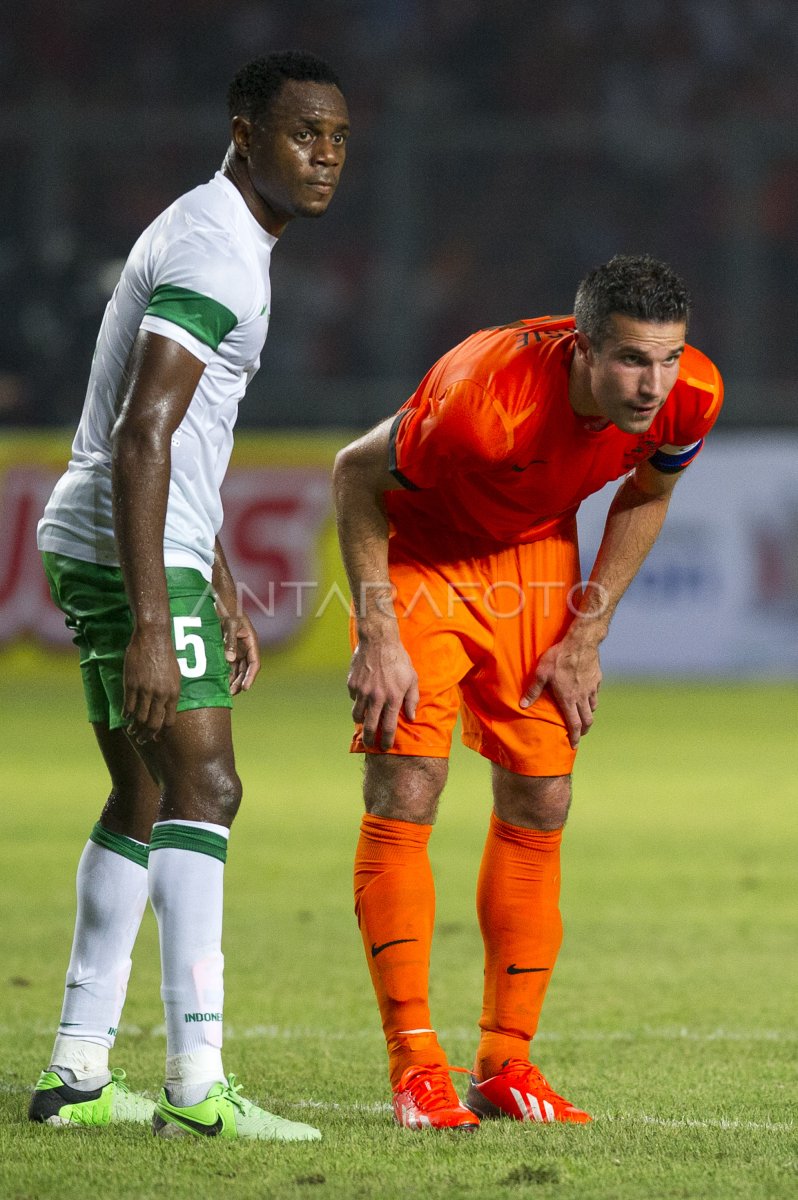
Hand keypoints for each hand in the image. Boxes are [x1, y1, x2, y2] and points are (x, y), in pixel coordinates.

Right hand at [123, 627, 181, 741]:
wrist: (153, 638)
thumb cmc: (166, 656)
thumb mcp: (175, 676)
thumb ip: (170, 694)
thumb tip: (166, 709)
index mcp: (173, 694)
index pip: (169, 721)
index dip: (162, 733)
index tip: (157, 738)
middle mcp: (160, 695)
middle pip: (153, 724)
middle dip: (147, 735)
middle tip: (142, 740)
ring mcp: (145, 690)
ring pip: (139, 718)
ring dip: (134, 727)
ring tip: (132, 731)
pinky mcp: (131, 684)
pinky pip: (128, 705)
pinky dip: (126, 714)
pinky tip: (125, 717)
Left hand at [221, 612, 260, 694]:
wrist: (219, 596)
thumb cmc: (227, 607)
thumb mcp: (229, 623)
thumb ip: (230, 641)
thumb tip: (230, 660)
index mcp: (251, 640)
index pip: (255, 662)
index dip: (250, 676)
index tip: (245, 688)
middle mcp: (245, 645)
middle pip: (246, 668)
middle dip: (240, 681)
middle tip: (231, 693)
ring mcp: (236, 646)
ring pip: (237, 667)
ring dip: (232, 679)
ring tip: (224, 690)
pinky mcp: (227, 646)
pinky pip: (228, 662)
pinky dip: (225, 671)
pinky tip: (218, 680)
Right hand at [348, 631, 418, 749]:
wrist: (379, 641)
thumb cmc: (399, 660)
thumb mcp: (412, 679)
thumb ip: (412, 700)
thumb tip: (412, 717)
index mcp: (392, 698)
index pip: (388, 727)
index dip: (386, 740)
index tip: (385, 747)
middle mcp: (376, 698)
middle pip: (369, 727)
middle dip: (369, 740)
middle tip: (370, 744)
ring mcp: (362, 691)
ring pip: (357, 715)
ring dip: (361, 721)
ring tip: (365, 721)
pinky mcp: (352, 684)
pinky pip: (353, 698)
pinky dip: (358, 700)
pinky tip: (363, 695)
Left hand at [520, 632, 601, 748]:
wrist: (580, 642)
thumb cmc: (558, 657)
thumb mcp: (541, 673)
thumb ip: (533, 690)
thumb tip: (522, 705)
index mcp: (568, 699)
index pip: (574, 724)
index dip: (574, 737)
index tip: (574, 745)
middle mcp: (582, 697)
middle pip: (587, 720)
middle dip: (583, 730)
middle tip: (579, 734)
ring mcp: (592, 688)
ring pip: (593, 708)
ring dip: (588, 715)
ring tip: (583, 716)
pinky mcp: (597, 679)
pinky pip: (596, 694)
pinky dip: (592, 699)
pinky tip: (587, 695)